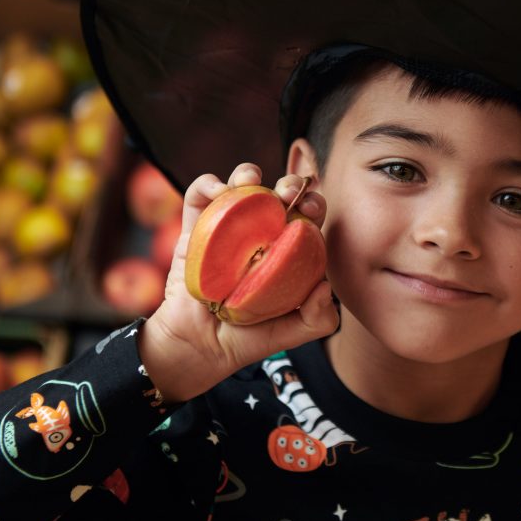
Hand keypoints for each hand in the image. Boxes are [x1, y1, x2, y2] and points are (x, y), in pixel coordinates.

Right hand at [138, 163, 338, 402]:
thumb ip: (318, 318)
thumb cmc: (249, 338)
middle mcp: (259, 233)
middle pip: (279, 194)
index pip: (308, 217)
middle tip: (288, 193)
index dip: (314, 204)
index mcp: (287, 249)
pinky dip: (207, 184)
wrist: (200, 347)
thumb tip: (325, 285)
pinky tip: (218, 192)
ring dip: (247, 173)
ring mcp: (227, 228)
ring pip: (241, 185)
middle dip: (289, 184)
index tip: (311, 208)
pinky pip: (198, 196)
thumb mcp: (293, 332)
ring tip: (250, 181)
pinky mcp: (195, 229)